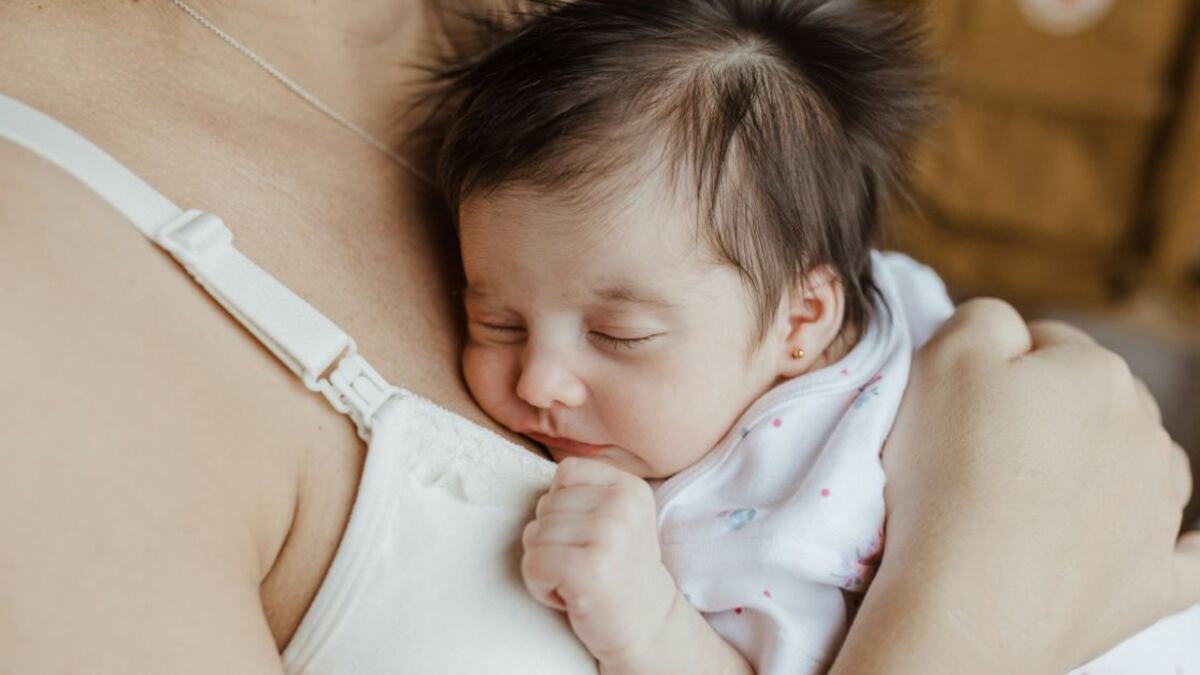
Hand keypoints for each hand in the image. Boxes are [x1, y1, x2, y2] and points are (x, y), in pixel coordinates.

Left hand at [521, 458, 678, 666]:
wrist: (647, 628)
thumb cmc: (618, 573)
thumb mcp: (617, 519)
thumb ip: (585, 493)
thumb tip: (536, 481)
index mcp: (630, 487)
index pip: (566, 472)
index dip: (563, 508)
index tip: (590, 538)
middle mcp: (623, 505)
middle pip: (545, 505)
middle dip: (552, 541)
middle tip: (586, 565)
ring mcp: (609, 534)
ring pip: (533, 535)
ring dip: (546, 566)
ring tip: (578, 580)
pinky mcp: (590, 568)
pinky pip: (532, 563)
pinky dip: (541, 587)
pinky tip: (570, 596)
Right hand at [835, 299, 1199, 673]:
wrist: (969, 603)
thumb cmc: (948, 475)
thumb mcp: (941, 359)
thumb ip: (984, 318)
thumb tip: (1010, 331)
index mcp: (1095, 373)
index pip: (1045, 345)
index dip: (996, 371)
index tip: (959, 409)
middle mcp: (1147, 433)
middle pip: (1095, 402)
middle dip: (1049, 417)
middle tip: (980, 455)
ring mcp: (1160, 512)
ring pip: (1139, 465)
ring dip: (1100, 469)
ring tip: (1032, 500)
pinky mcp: (1158, 580)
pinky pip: (1188, 553)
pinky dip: (1176, 543)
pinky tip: (1169, 541)